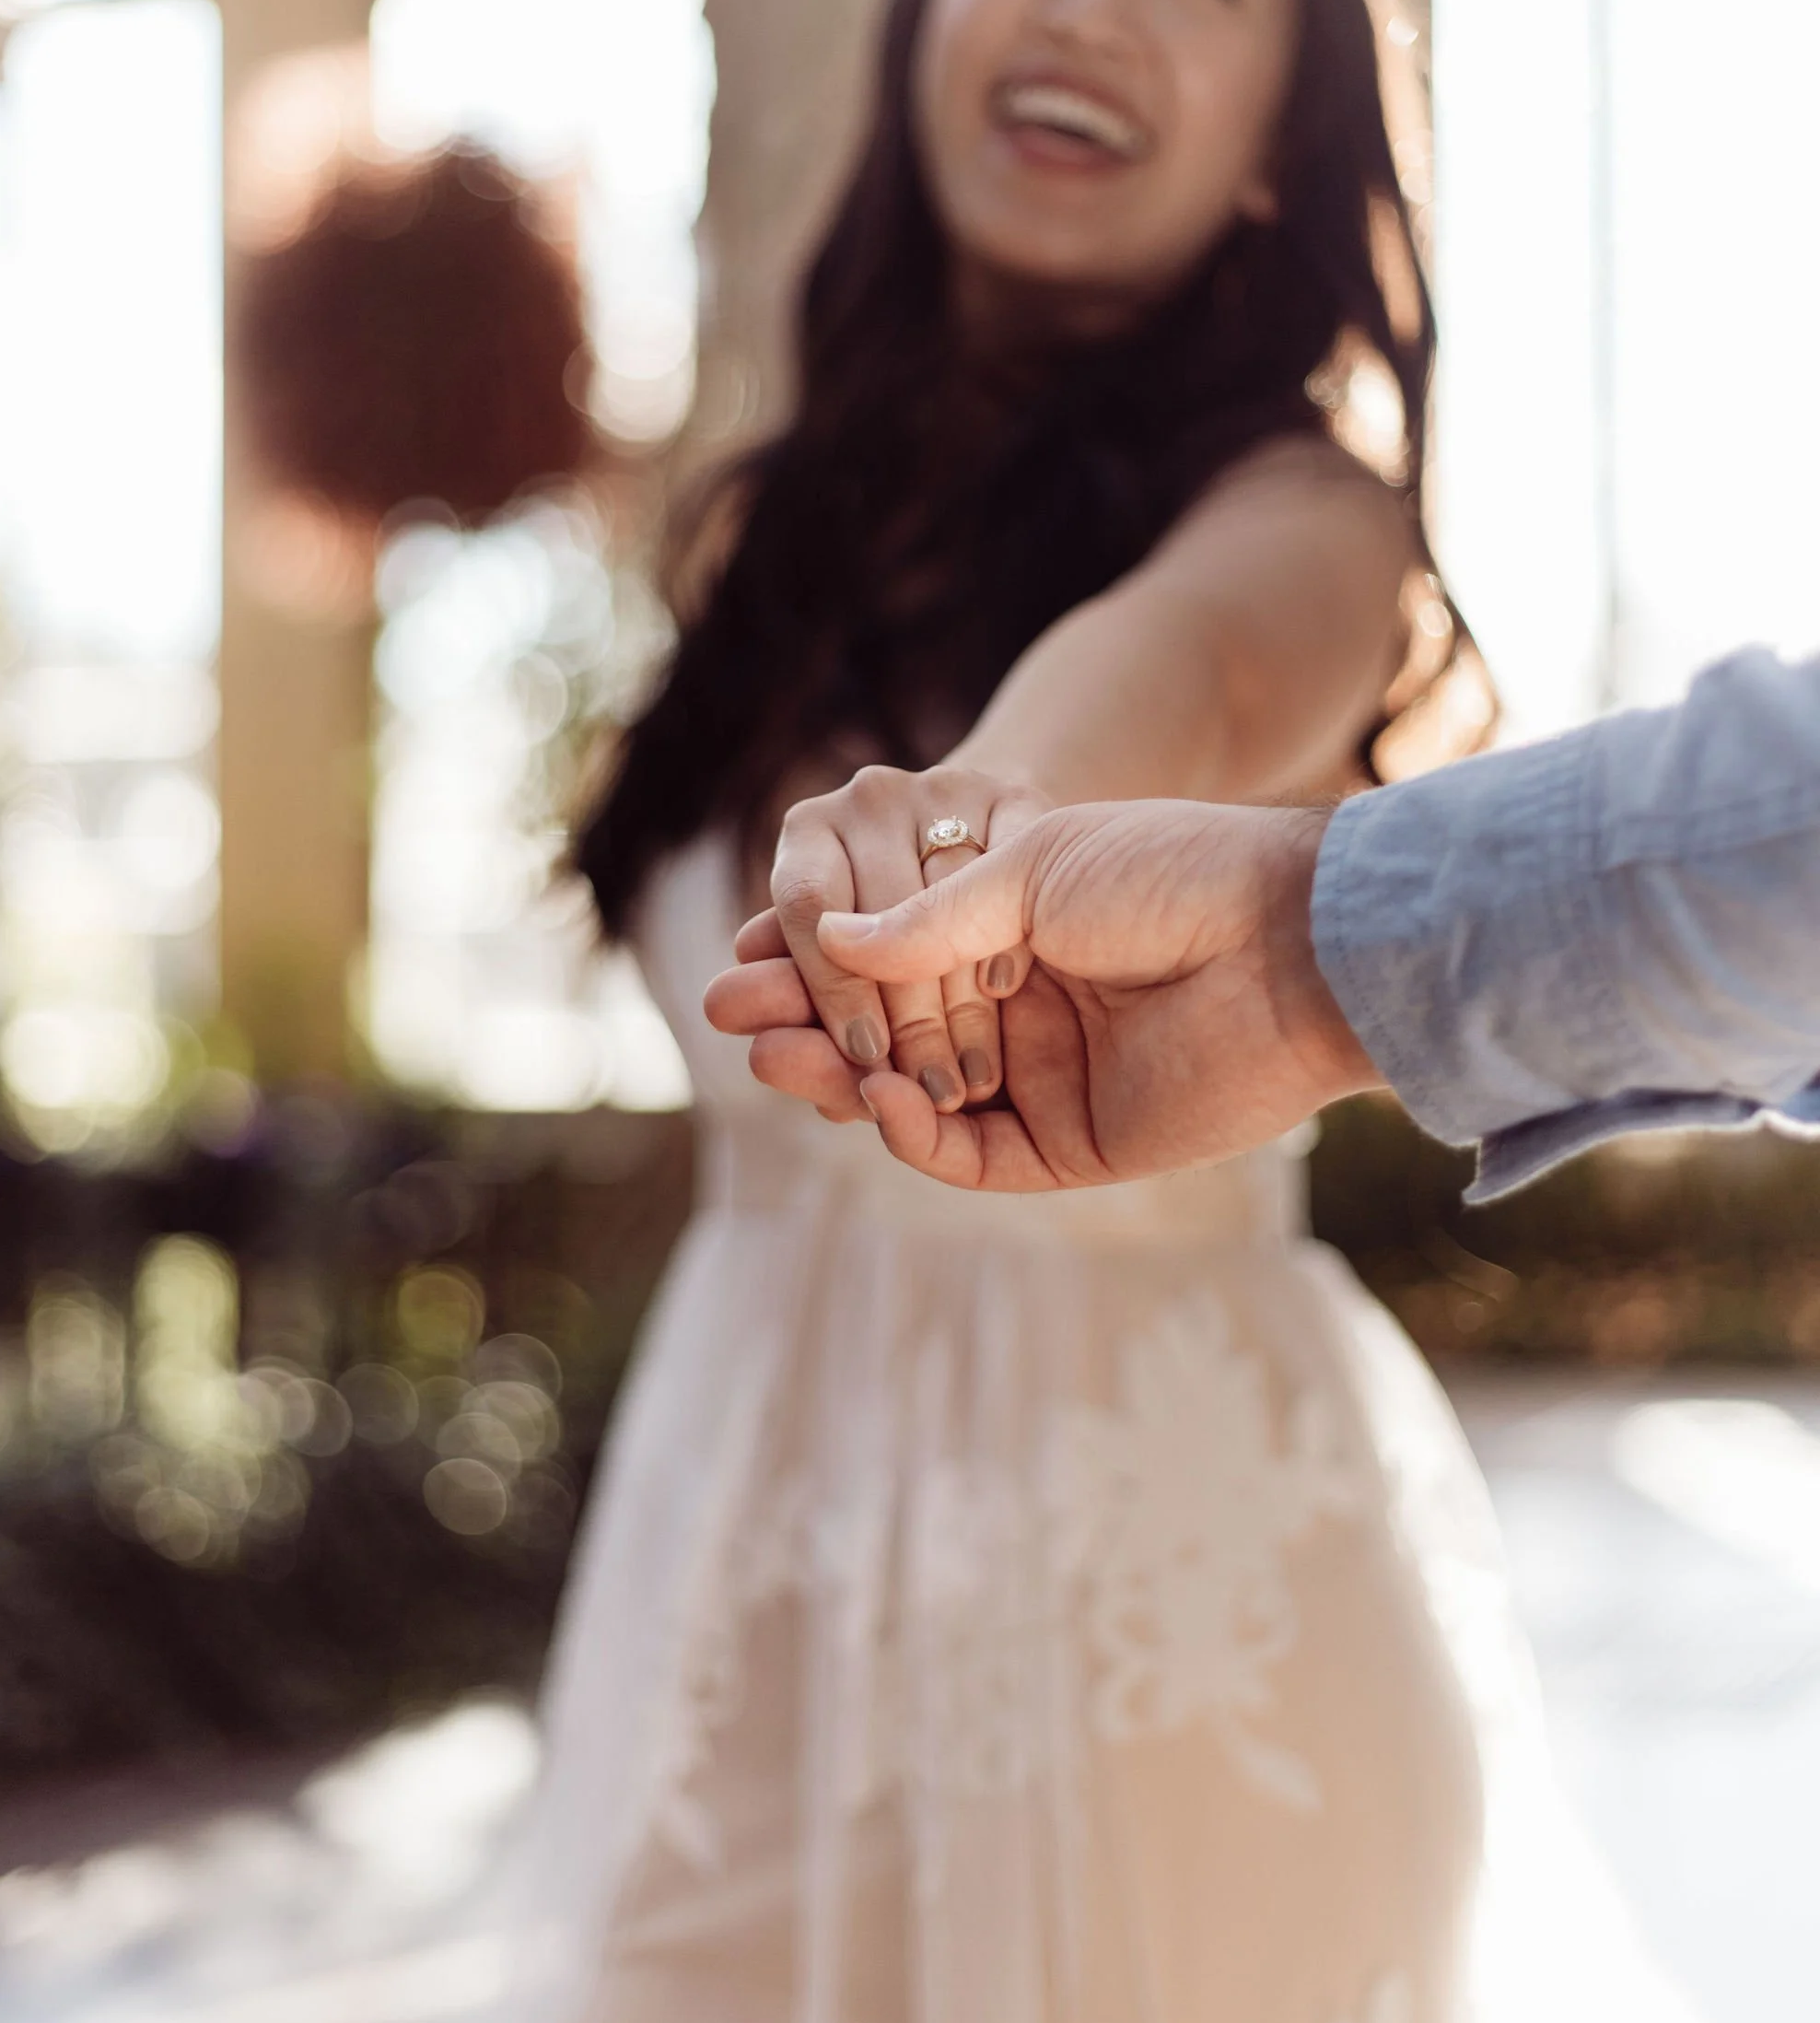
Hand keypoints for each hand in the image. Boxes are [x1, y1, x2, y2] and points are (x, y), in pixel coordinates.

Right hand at [706, 797, 1380, 1187]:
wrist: (1292, 937)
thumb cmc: (1174, 873)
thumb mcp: (1031, 869)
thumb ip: (928, 920)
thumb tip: (828, 938)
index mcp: (1014, 929)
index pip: (889, 958)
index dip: (814, 959)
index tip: (743, 952)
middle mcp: (1024, 1007)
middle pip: (889, 1032)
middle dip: (807, 1023)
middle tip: (729, 1017)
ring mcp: (1049, 1078)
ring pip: (918, 1097)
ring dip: (843, 1080)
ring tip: (775, 1059)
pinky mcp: (1078, 1144)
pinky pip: (975, 1153)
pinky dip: (917, 1133)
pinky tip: (876, 1096)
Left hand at [762, 763, 1050, 1112]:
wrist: (985, 855)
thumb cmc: (898, 933)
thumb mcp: (843, 968)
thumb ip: (801, 1001)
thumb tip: (742, 1027)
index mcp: (808, 834)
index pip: (808, 909)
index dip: (835, 989)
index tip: (867, 1060)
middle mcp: (868, 798)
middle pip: (882, 906)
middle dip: (909, 1016)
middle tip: (931, 1091)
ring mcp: (942, 785)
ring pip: (948, 891)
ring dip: (962, 994)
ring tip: (974, 1072)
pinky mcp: (1012, 790)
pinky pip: (1007, 862)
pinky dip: (1005, 925)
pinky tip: (1003, 989)